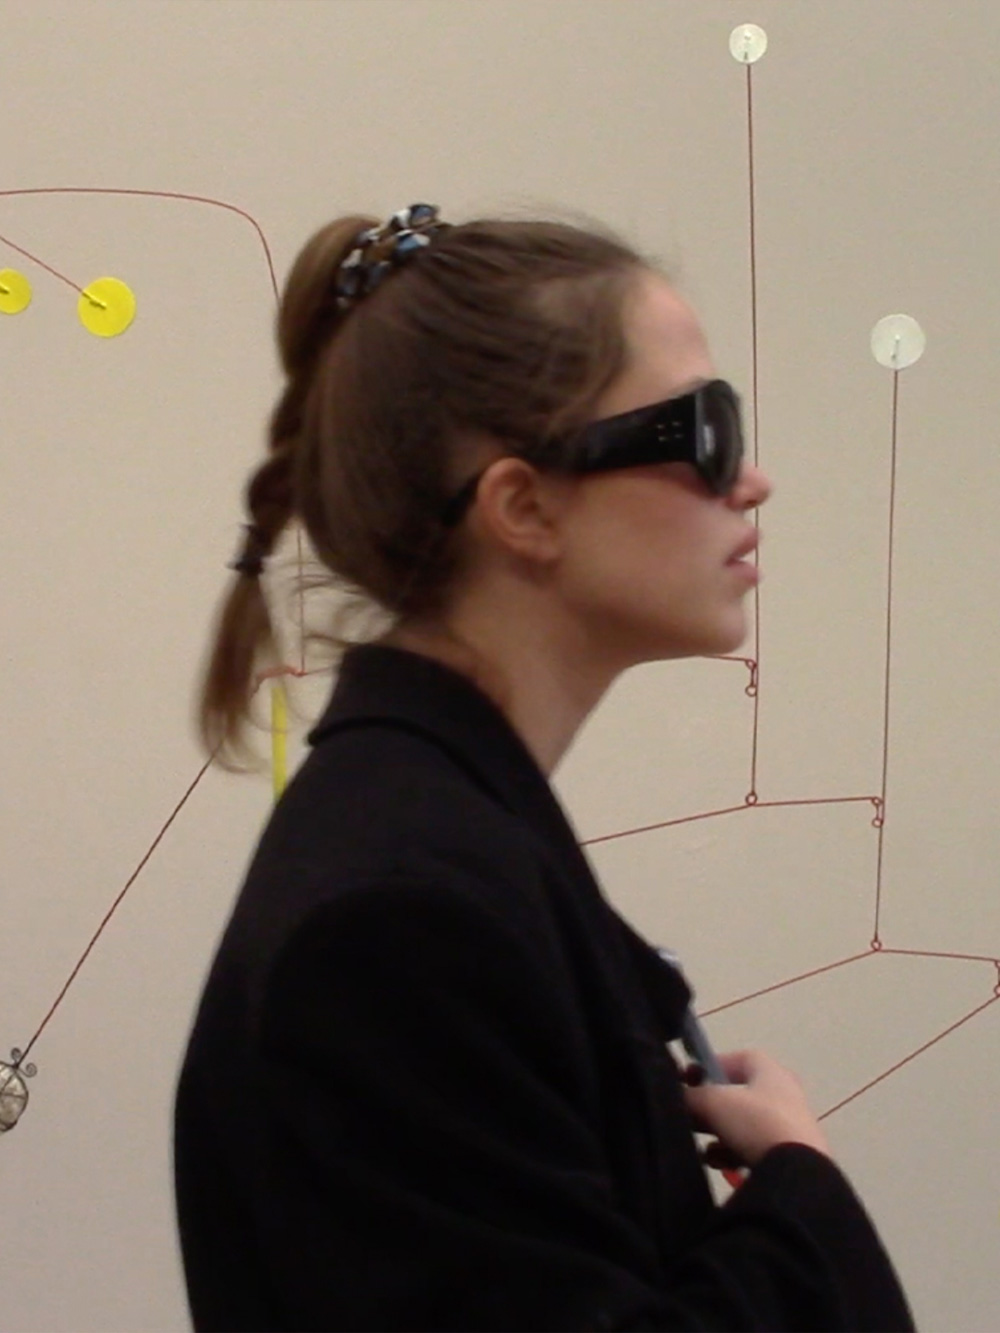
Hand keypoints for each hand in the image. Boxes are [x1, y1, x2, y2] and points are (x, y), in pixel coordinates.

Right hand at [681, 1049, 832, 1170]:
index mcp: (771, 1071)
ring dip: (720, 1134)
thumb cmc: (756, 1124)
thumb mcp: (714, 1103)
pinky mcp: (791, 1156)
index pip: (738, 1058)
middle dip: (711, 1106)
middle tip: (691, 1118)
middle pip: (739, 1094)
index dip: (711, 1065)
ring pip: (744, 1125)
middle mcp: (784, 1094)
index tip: (688, 1080)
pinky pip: (754, 1149)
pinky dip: (734, 1154)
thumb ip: (692, 1095)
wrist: (796, 1174)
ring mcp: (790, 1127)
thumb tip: (678, 1096)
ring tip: (705, 1150)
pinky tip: (720, 1165)